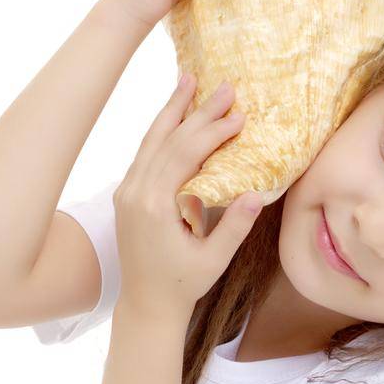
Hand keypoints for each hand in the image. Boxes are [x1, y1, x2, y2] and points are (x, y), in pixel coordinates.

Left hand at [112, 72, 264, 322]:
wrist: (146, 303)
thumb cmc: (183, 285)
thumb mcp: (213, 260)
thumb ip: (234, 226)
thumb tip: (257, 192)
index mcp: (154, 206)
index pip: (185, 154)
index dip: (213, 132)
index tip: (239, 116)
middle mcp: (134, 192)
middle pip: (168, 139)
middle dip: (197, 111)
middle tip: (224, 87)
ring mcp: (126, 191)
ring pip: (150, 139)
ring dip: (172, 109)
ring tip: (189, 80)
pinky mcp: (126, 193)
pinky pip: (145, 152)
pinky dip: (161, 129)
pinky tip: (174, 114)